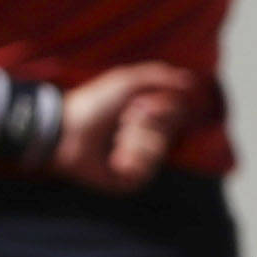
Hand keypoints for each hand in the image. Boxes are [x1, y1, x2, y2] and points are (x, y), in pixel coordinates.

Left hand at [54, 60, 207, 191]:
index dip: (163, 109)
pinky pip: (145, 172)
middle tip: (123, 120)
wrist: (67, 130)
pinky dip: (128, 160)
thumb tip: (189, 82)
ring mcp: (138, 159)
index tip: (142, 104)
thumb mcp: (127, 80)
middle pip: (168, 133)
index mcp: (148, 114)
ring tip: (114, 140)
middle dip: (144, 124)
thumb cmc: (94, 102)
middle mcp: (146, 137)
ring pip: (157, 153)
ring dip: (134, 142)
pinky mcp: (128, 180)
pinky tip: (113, 159)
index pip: (176, 113)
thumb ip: (159, 76)